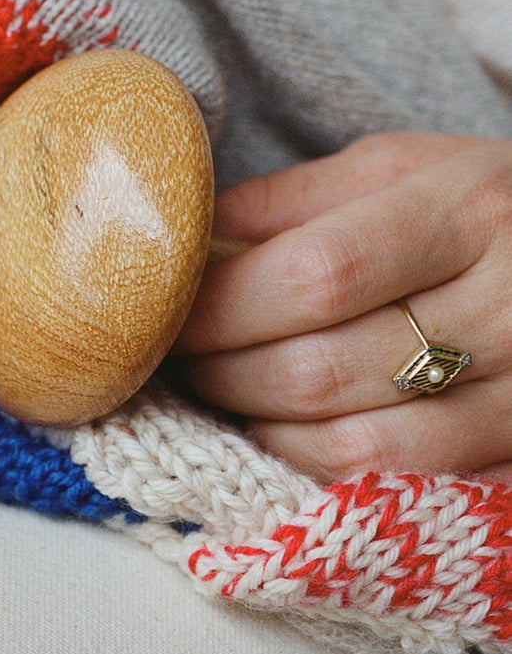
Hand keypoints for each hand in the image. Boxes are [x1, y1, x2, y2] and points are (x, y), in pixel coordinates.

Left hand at [177, 133, 511, 484]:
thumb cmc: (489, 201)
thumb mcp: (405, 165)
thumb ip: (296, 197)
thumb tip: (190, 236)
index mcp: (469, 214)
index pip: (319, 275)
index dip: (226, 305)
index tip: (175, 309)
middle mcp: (506, 308)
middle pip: (325, 368)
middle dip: (227, 371)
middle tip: (189, 356)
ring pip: (357, 445)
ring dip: (265, 429)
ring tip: (233, 394)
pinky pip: (401, 488)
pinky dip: (324, 470)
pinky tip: (295, 434)